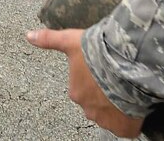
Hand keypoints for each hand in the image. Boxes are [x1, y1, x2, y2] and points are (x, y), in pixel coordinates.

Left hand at [27, 28, 143, 137]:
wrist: (127, 64)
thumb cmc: (99, 53)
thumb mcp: (71, 41)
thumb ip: (50, 39)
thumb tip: (29, 36)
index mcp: (76, 92)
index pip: (84, 90)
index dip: (95, 81)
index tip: (103, 72)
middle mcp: (89, 109)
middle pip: (96, 104)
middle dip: (105, 95)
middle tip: (116, 80)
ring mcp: (106, 119)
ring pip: (111, 115)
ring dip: (117, 106)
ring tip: (127, 89)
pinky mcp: (124, 126)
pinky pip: (126, 128)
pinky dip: (130, 120)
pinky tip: (134, 106)